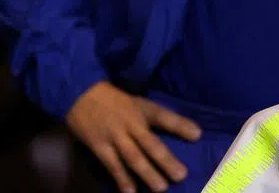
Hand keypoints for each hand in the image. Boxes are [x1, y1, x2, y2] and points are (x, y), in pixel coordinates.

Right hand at [66, 81, 201, 192]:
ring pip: (133, 157)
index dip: (180, 125)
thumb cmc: (115, 101)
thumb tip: (191, 131)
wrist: (80, 94)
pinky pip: (112, 165)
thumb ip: (160, 118)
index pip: (164, 116)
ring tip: (161, 188)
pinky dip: (121, 179)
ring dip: (147, 173)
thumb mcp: (139, 103)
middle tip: (181, 175)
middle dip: (166, 160)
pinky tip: (130, 192)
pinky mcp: (99, 146)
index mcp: (142, 109)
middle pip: (151, 144)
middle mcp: (131, 123)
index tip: (198, 136)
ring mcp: (114, 136)